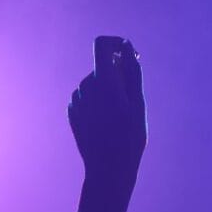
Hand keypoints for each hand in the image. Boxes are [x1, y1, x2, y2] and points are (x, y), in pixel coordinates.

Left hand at [68, 36, 145, 195]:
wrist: (107, 168)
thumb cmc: (129, 136)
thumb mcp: (138, 102)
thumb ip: (132, 71)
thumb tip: (127, 48)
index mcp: (103, 82)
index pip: (101, 44)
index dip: (115, 43)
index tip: (128, 54)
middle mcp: (85, 87)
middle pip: (102, 66)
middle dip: (118, 73)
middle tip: (132, 97)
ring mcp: (76, 100)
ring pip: (95, 81)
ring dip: (109, 89)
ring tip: (120, 114)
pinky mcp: (72, 111)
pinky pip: (87, 95)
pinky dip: (99, 100)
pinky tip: (107, 121)